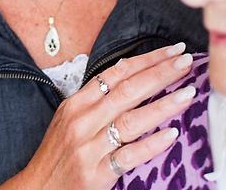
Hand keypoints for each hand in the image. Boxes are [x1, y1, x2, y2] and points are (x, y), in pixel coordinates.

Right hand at [0, 43, 195, 189]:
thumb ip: (95, 97)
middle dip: (160, 74)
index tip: (172, 51)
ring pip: (131, 120)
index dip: (146, 60)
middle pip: (127, 91)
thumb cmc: (58, 153)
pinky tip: (172, 135)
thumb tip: (127, 69)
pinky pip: (129, 156)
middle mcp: (83, 121)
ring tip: (188, 93)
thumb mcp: (69, 118)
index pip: (115, 73)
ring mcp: (89, 147)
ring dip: (163, 105)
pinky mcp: (96, 174)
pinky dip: (151, 144)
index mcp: (76, 103)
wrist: (37, 188)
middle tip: (186, 62)